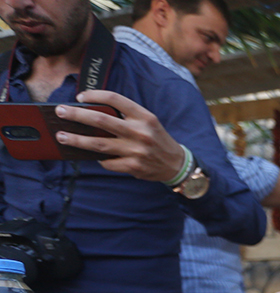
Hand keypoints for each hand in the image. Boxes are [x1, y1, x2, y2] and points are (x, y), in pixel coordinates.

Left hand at [55, 90, 187, 183]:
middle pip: (101, 120)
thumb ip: (125, 116)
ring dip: (76, 140)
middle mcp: (140, 132)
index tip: (80, 97)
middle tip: (60, 112)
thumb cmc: (156, 139)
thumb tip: (92, 114)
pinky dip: (98, 159)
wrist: (177, 164)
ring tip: (61, 136)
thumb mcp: (147, 122)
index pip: (115, 99)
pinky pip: (108, 162)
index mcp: (144, 116)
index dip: (94, 95)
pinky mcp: (133, 166)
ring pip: (99, 144)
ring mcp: (136, 150)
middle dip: (76, 115)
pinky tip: (92, 156)